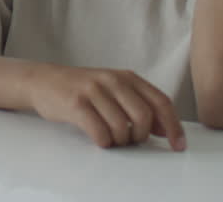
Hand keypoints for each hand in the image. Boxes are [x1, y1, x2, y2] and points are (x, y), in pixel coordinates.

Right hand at [28, 65, 185, 150]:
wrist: (43, 80)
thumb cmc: (82, 90)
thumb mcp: (114, 91)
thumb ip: (139, 105)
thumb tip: (163, 129)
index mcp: (127, 77)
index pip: (160, 101)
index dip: (173, 126)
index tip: (178, 145)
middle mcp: (112, 80)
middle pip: (143, 117)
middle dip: (140, 137)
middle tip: (130, 140)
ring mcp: (93, 90)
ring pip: (122, 128)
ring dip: (120, 141)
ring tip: (111, 138)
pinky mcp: (76, 103)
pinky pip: (100, 132)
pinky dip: (104, 142)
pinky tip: (99, 138)